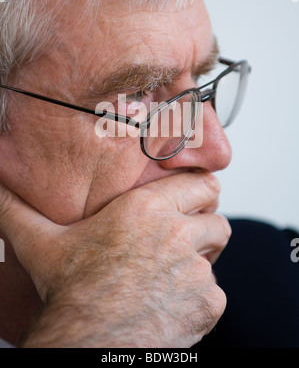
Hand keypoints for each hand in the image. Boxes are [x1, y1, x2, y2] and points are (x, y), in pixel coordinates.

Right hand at [0, 172, 230, 347]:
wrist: (87, 344)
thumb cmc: (69, 293)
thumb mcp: (40, 243)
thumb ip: (18, 210)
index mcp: (146, 209)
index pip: (200, 183)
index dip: (201, 191)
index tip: (194, 199)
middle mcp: (177, 232)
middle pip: (216, 218)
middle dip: (204, 227)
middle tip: (183, 240)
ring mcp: (196, 269)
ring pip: (215, 257)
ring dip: (200, 263)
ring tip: (171, 275)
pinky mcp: (207, 302)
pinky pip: (215, 293)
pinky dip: (199, 299)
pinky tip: (169, 305)